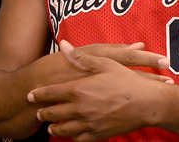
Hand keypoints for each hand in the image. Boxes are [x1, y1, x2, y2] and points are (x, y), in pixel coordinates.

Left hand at [28, 41, 171, 140]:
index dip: (38, 95)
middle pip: (52, 113)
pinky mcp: (97, 134)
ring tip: (51, 126)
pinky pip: (78, 139)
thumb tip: (63, 45)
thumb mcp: (107, 63)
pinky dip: (71, 137)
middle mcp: (80, 108)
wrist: (147, 104)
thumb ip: (82, 57)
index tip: (31, 95)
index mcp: (80, 89)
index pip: (50, 93)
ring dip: (54, 127)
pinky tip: (72, 133)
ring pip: (62, 129)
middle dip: (43, 112)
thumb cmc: (128, 81)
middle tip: (39, 112)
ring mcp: (88, 123)